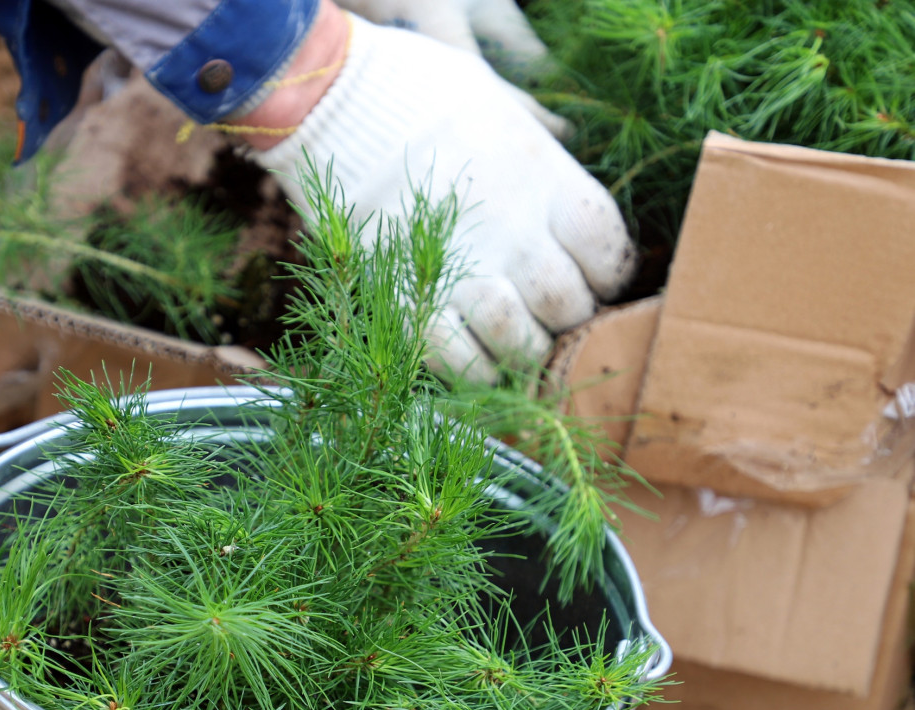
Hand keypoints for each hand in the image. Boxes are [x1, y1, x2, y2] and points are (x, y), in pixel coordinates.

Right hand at [241, 11, 634, 380]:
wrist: (341, 106)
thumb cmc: (420, 95)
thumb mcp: (505, 105)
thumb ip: (539, 146)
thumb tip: (563, 151)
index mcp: (548, 183)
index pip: (609, 255)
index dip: (604, 277)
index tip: (587, 278)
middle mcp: (518, 233)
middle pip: (570, 306)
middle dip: (561, 318)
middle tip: (539, 311)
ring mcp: (466, 272)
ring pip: (522, 343)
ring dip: (520, 351)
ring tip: (507, 340)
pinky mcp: (411, 302)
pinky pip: (461, 364)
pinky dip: (472, 372)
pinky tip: (469, 359)